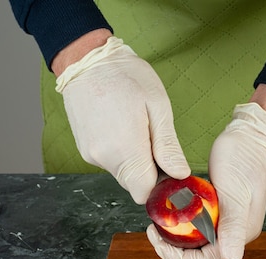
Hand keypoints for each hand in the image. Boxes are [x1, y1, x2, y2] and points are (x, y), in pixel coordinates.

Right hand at [55, 36, 189, 202]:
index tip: (171, 170)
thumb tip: (179, 174)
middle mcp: (104, 157)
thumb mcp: (158, 106)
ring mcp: (91, 154)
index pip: (145, 192)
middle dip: (150, 173)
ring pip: (123, 174)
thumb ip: (168, 146)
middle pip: (135, 185)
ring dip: (136, 162)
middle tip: (157, 142)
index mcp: (124, 149)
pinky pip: (111, 163)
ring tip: (139, 129)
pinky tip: (124, 128)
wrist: (86, 60)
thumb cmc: (125, 76)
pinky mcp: (85, 150)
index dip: (161, 186)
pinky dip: (122, 154)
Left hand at [146, 102, 265, 258]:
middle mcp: (235, 233)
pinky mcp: (221, 210)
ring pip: (198, 242)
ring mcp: (229, 222)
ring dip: (177, 238)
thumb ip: (233, 227)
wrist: (251, 137)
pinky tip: (171, 212)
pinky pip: (199, 226)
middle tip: (153, 232)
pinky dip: (183, 223)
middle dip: (174, 250)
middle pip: (201, 256)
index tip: (159, 242)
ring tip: (158, 224)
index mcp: (241, 234)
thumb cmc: (244, 160)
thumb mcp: (235, 193)